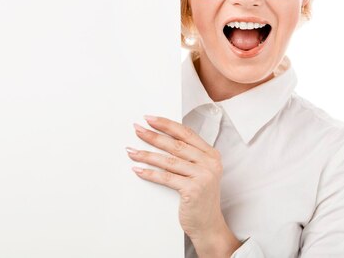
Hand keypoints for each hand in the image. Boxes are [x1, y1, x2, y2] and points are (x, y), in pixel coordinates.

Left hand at [127, 115, 239, 254]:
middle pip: (175, 144)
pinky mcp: (193, 189)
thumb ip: (188, 156)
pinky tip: (138, 169)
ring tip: (131, 150)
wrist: (209, 225)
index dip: (167, 125)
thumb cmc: (200, 197)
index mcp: (211, 154)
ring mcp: (203, 176)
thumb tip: (161, 139)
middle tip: (137, 129)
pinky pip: (166, 178)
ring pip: (168, 161)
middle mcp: (209, 163)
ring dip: (146, 155)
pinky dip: (149, 173)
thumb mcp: (200, 172)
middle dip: (153, 136)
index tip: (150, 119)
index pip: (186, 133)